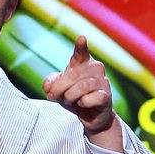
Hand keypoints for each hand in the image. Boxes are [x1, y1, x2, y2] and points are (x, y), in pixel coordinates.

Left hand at [43, 35, 121, 149]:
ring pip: (82, 87)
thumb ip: (51, 84)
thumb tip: (48, 86)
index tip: (81, 38)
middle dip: (60, 87)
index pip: (81, 53)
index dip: (81, 46)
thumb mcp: (59, 89)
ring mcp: (103, 82)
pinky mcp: (106, 96)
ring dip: (70, 96)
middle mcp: (96, 68)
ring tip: (69, 100)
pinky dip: (82, 103)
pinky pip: (91, 98)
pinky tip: (83, 104)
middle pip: (74, 75)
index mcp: (84, 62)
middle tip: (53, 96)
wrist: (91, 115)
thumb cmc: (75, 96)